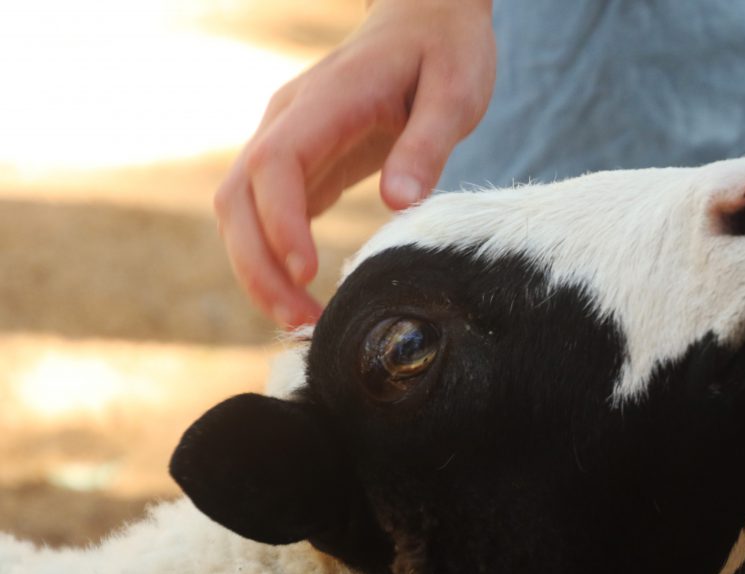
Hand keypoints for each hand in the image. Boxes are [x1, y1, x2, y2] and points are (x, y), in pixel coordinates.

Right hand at [214, 0, 495, 326]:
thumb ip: (426, 145)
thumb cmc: (444, 50)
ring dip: (258, 270)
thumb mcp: (456, 92)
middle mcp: (289, 120)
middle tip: (299, 321)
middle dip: (257, 264)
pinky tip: (301, 297)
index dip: (280, 222)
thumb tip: (398, 205)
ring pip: (239, 211)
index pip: (276, 163)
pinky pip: (266, 215)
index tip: (306, 272)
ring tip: (300, 322)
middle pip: (237, 196)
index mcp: (325, 101)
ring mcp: (287, 140)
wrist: (426, 15)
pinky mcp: (300, 163)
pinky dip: (273, 259)